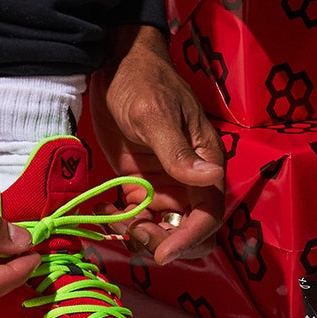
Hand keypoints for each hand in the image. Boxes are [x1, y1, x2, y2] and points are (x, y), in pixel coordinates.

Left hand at [86, 24, 225, 264]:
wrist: (114, 65)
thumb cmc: (141, 82)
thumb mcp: (155, 114)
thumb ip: (177, 151)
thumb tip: (210, 178)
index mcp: (206, 162)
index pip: (208, 213)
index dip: (190, 238)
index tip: (163, 253)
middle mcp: (191, 178)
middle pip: (191, 229)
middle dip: (168, 242)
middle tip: (136, 233)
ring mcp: (166, 183)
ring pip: (165, 228)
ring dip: (144, 236)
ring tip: (117, 220)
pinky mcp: (142, 183)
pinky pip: (141, 216)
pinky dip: (125, 223)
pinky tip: (105, 210)